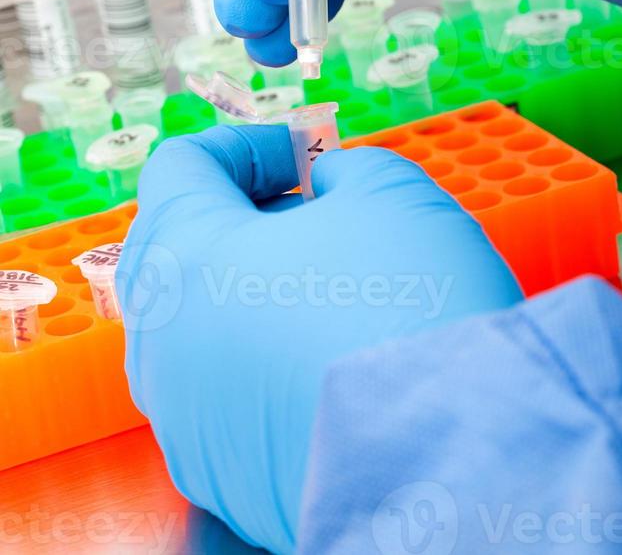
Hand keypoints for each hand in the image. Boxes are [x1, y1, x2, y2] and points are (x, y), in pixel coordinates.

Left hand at [117, 125, 519, 553]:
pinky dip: (266, 365)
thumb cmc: (412, 310)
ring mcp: (186, 421)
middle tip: (312, 217)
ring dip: (253, 294)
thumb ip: (347, 169)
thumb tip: (331, 189)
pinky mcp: (223, 477)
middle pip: (179, 251)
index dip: (244, 147)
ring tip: (331, 290)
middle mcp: (164, 344)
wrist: (456, 462)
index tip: (300, 156)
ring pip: (201, 330)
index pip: (180, 168)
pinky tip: (331, 361)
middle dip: (244, 220)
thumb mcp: (392, 191)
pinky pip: (227, 398)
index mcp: (185, 258)